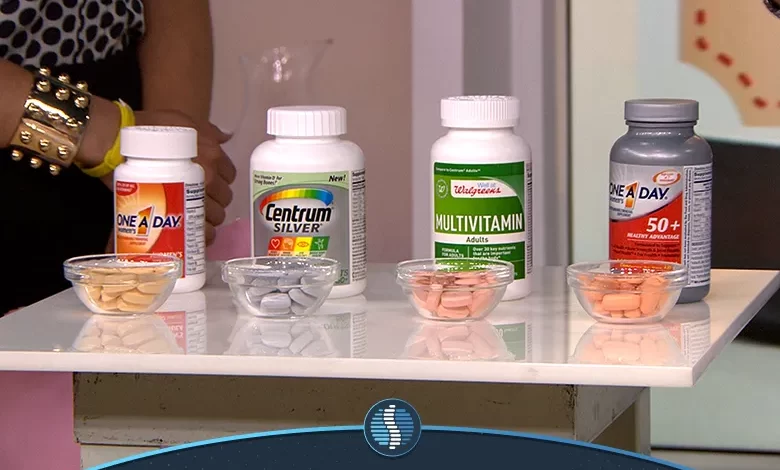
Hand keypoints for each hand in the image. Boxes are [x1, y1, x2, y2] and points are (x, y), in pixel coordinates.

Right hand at [133, 110, 236, 244]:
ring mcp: (196, 195)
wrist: (115, 140)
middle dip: (217, 202)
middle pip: (224, 198)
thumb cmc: (146, 127)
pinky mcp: (178, 212)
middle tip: (200, 202)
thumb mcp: (182, 119)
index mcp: (213, 155)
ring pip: (216, 217)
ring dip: (210, 220)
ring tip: (195, 219)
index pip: (229, 176)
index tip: (210, 184)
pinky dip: (202, 236)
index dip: (221, 181)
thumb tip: (225, 136)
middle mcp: (210, 175)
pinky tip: (194, 234)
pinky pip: (203, 231)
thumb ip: (208, 130)